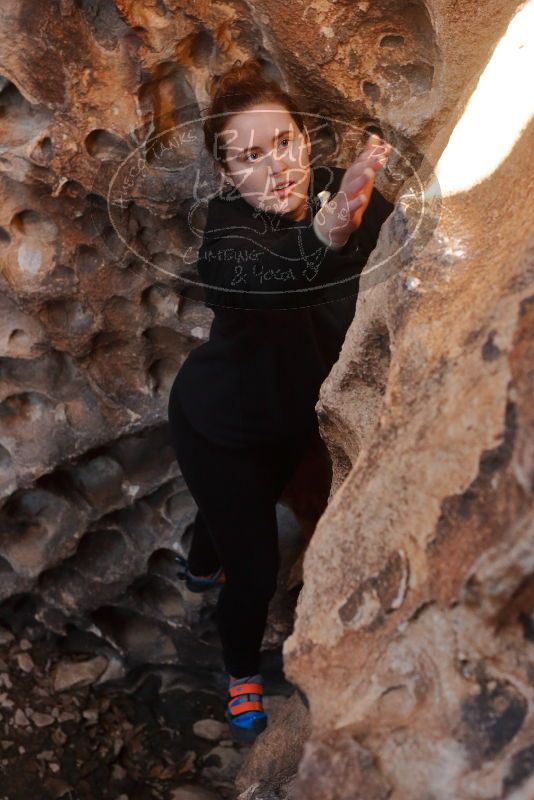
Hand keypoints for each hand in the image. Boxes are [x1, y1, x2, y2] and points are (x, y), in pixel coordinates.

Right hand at [313, 134, 390, 248]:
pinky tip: (363, 199)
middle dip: (368, 164)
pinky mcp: (345, 212)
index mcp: (352, 175)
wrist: (335, 220)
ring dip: (360, 180)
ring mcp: (345, 198)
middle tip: (382, 157)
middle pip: (356, 171)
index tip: (386, 148)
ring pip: (351, 187)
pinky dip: (355, 203)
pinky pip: (349, 207)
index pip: (362, 161)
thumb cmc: (351, 195)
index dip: (372, 154)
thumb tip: (375, 137)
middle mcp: (348, 184)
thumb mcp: (361, 175)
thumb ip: (368, 157)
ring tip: (369, 173)